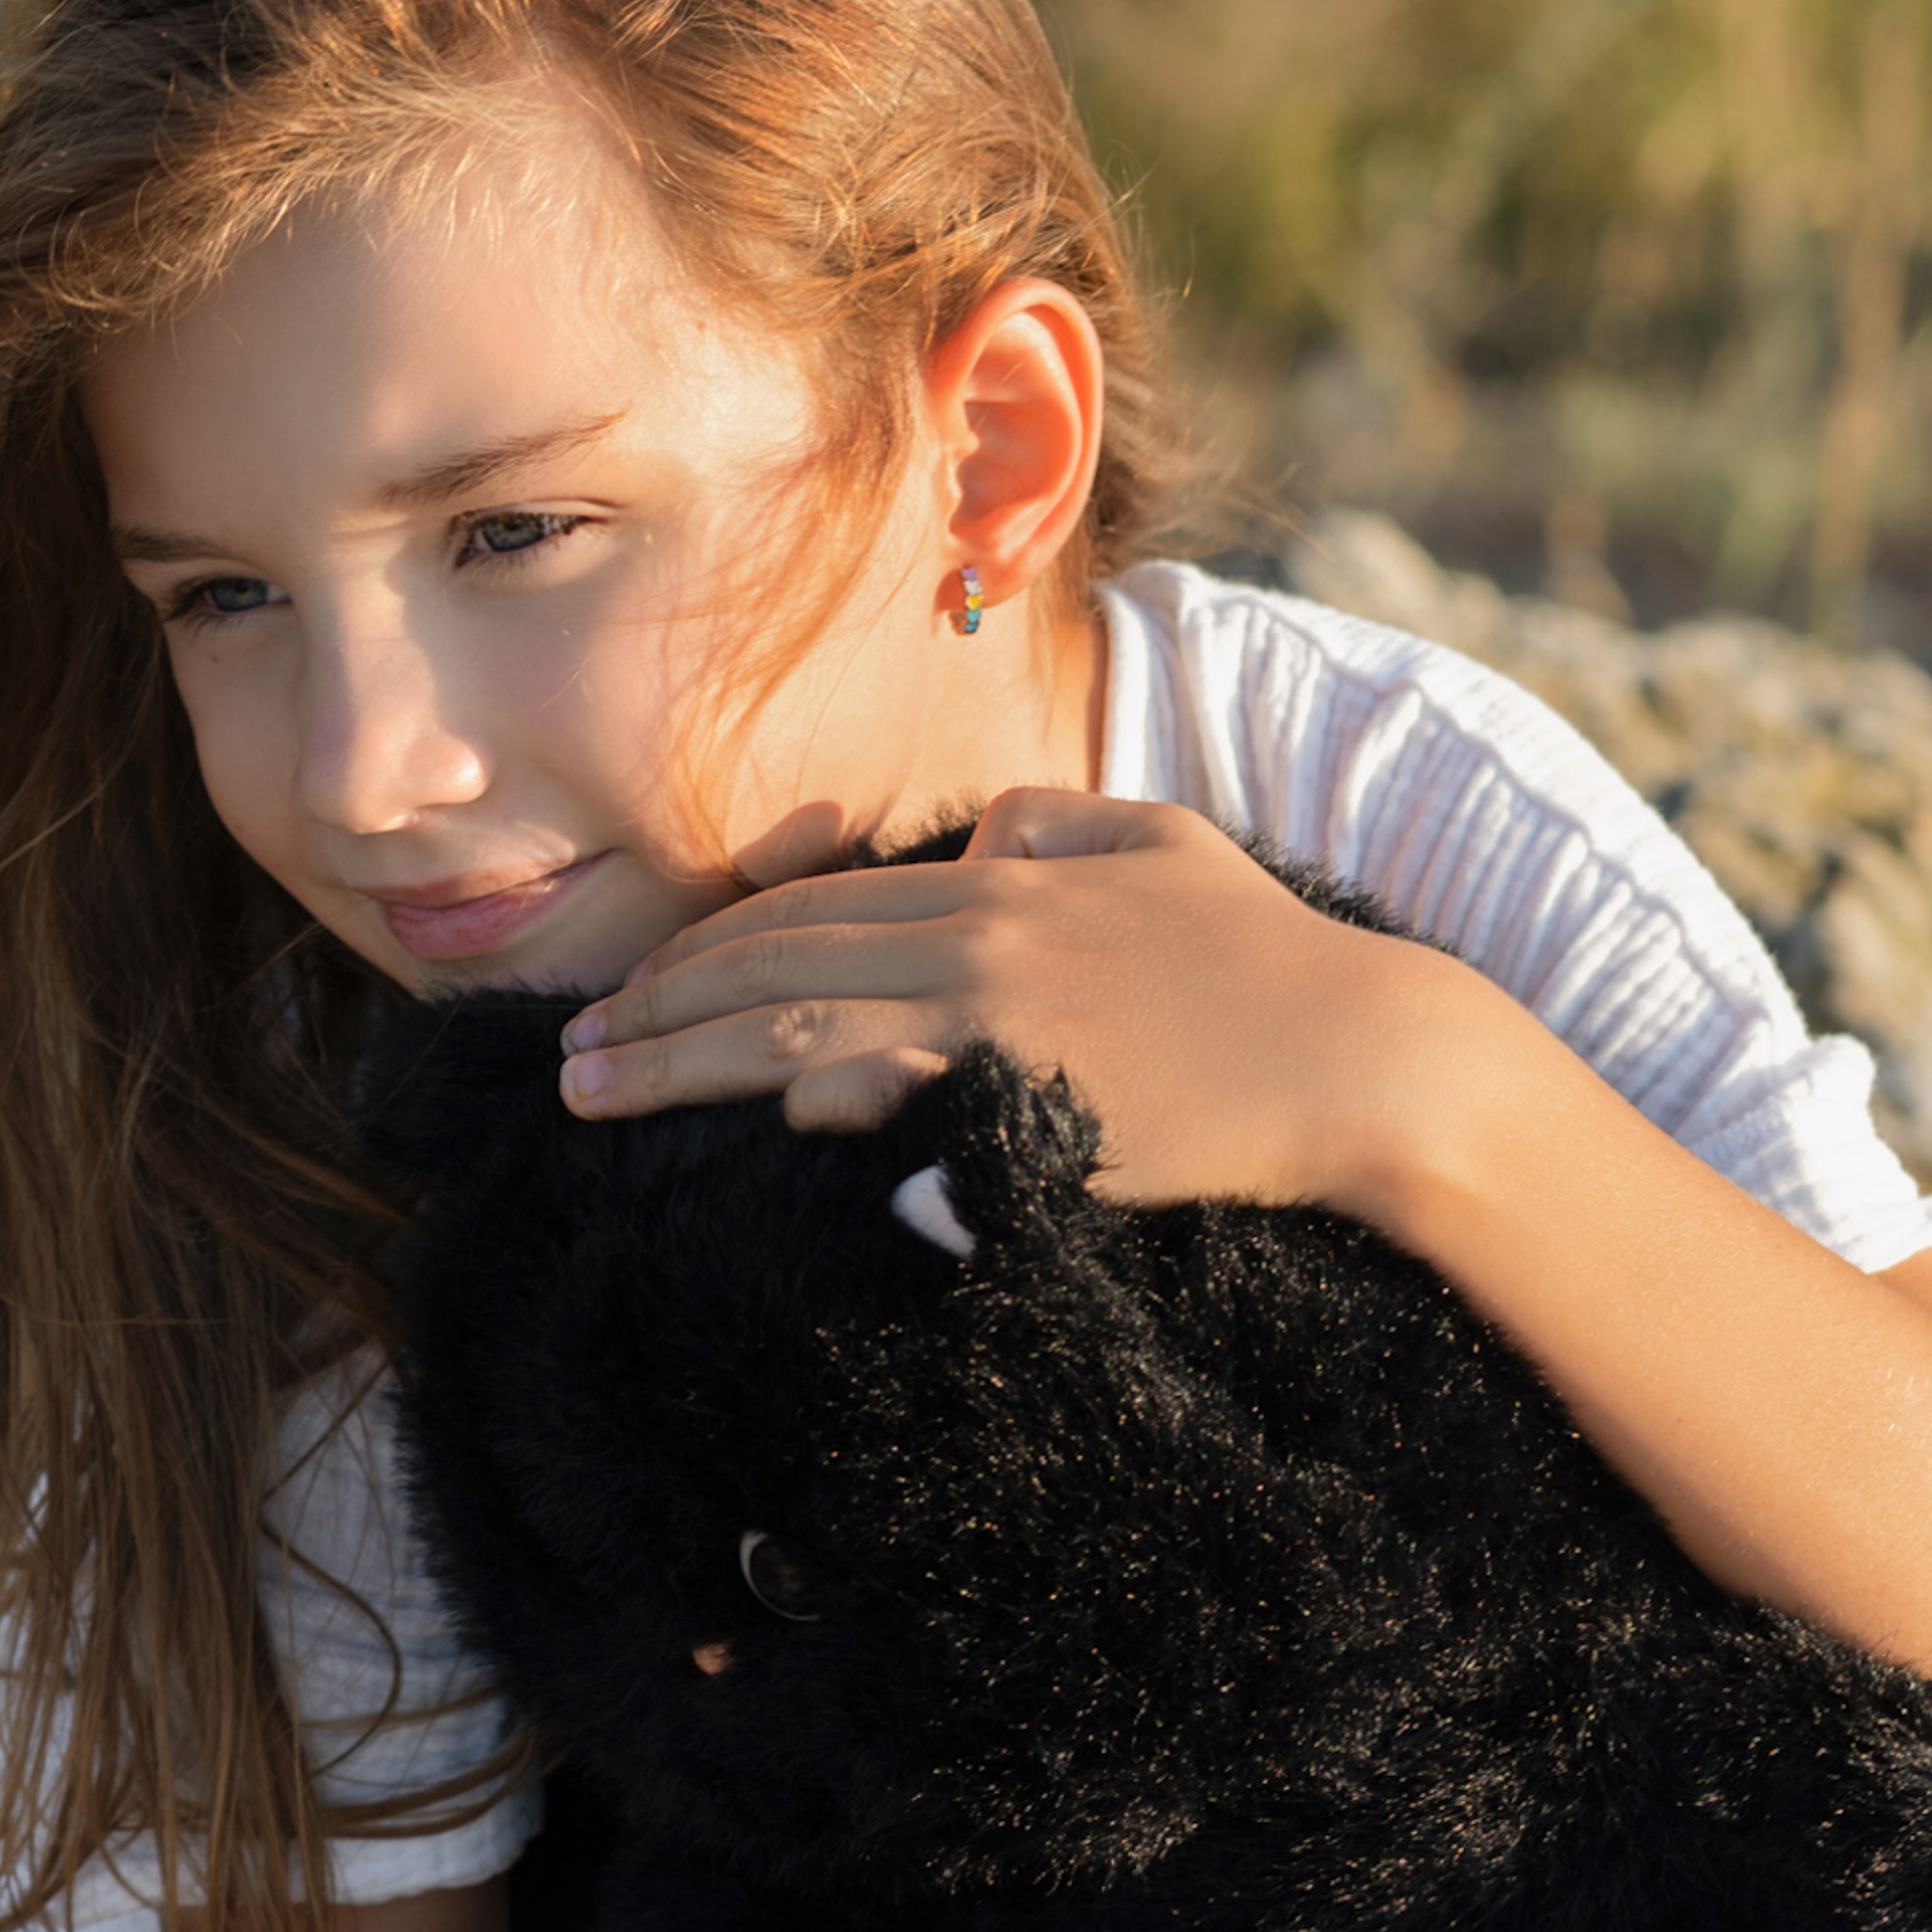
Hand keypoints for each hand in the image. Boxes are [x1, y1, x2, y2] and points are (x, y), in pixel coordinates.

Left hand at [558, 789, 1471, 1209]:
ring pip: (801, 1021)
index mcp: (1004, 876)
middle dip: (656, 1007)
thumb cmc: (1272, 963)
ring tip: (595, 1094)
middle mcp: (984, 931)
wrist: (1363, 1056)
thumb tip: (984, 829)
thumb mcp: (1167, 844)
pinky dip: (812, 1086)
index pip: (812, 907)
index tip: (632, 994)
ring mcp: (1005, 1011)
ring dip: (681, 1059)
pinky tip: (744, 1109)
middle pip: (777, 960)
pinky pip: (898, 1084)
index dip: (704, 947)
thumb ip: (1063, 822)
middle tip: (568, 1056)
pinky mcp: (1039, 1090)